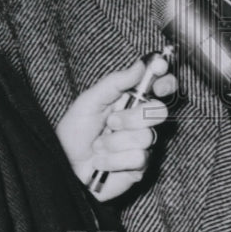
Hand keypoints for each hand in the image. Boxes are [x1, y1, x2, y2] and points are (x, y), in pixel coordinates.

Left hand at [56, 57, 175, 201]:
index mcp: (130, 100)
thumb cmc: (75, 133)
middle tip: (111, 122)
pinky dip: (114, 160)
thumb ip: (116, 82)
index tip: (159, 78)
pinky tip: (102, 161)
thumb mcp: (90, 101)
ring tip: (99, 146)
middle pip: (159, 111)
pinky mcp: (140, 166)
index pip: (159, 87)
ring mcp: (142, 143)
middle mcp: (140, 120)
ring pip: (146, 136)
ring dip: (115, 142)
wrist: (65, 167)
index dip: (165, 81)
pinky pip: (139, 157)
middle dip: (132, 117)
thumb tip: (141, 64)